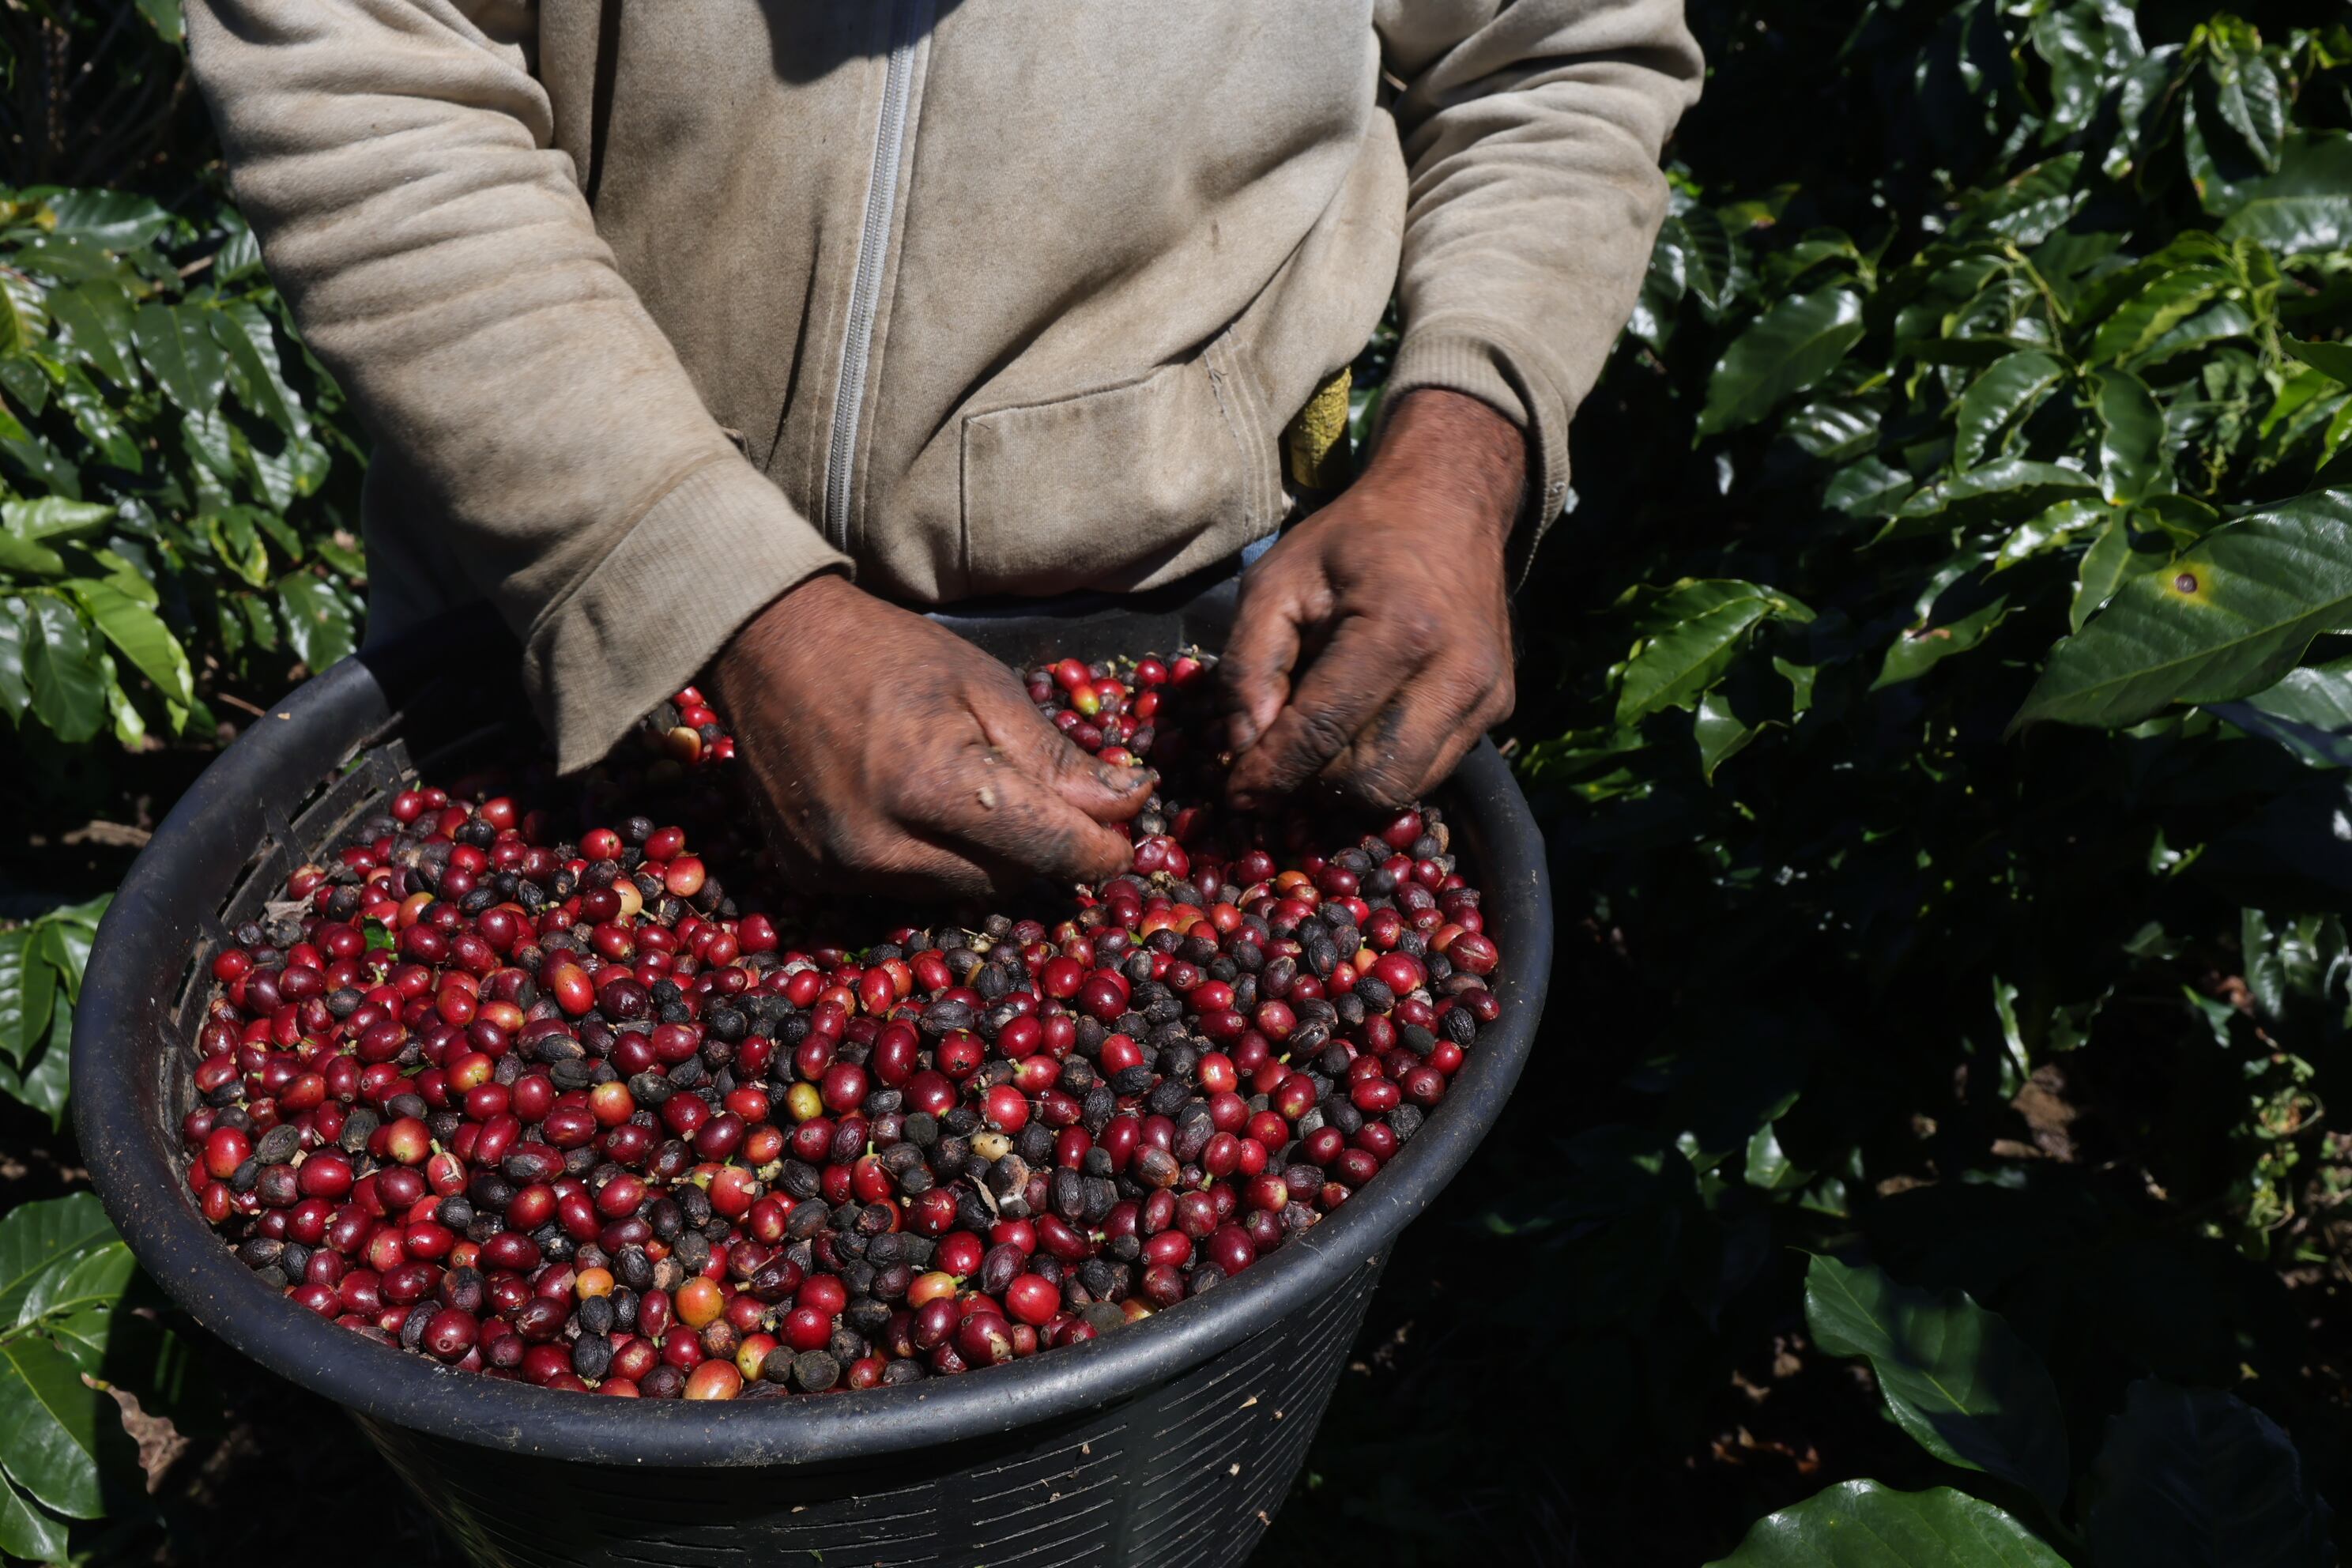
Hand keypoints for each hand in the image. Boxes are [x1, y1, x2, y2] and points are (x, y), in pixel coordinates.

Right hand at [710, 575, 1152, 898]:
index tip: (1122, 842)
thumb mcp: (985, 686)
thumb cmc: (887, 653)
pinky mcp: (810, 878)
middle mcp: (881, 843)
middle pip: (1006, 879)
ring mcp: (839, 867)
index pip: (1048, 849)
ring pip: (957, 893)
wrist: (766, 646)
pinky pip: (901, 890)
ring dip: (982, 858)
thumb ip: (1057, 758)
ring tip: (965, 793)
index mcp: (932, 784)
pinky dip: (925, 861)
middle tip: (1042, 802)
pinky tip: (911, 808)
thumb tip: (1131, 805)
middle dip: (1037, 847)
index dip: (1098, 851)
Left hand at [1220, 388, 1522, 809]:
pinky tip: (1361, 729)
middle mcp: (1457, 673)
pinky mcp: (1500, 708)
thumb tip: (1242, 748)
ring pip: (1405, 788)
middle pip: (1371, 781)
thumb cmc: (1354, 540)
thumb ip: (1249, 664)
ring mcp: (1489, 696)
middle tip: (1276, 767)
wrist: (1450, 505)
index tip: (1235, 795)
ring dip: (1349, 785)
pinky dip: (1386, 766)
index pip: (1323, 732)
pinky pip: (1432, 768)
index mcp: (1400, 630)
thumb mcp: (1278, 580)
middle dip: (1312, 787)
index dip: (1270, 773)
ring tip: (1317, 747)